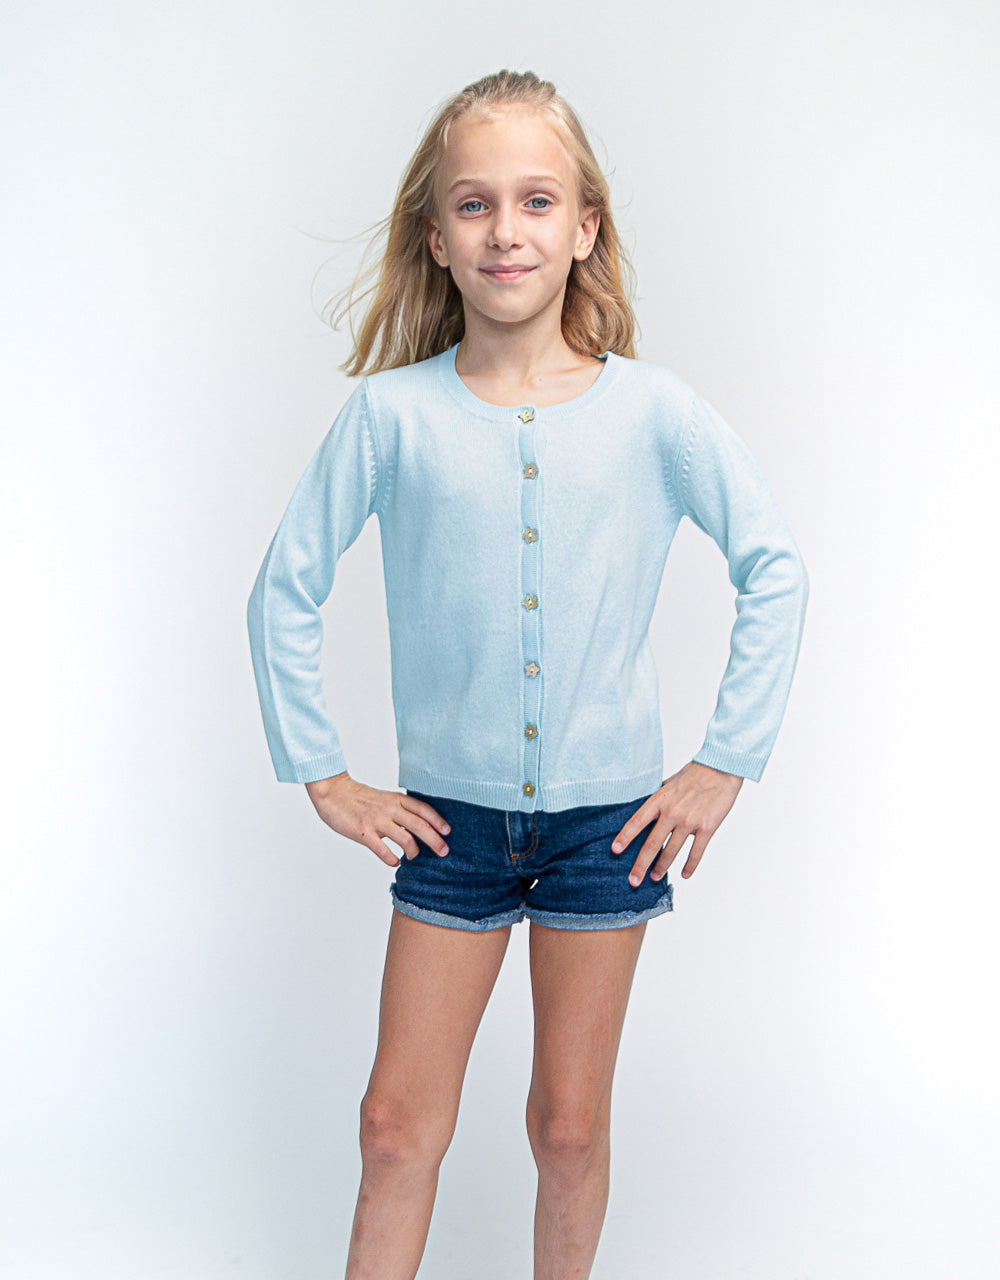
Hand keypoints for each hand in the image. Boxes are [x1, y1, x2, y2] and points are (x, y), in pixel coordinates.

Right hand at [304, 772, 451, 868]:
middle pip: (420, 825)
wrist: (333, 792)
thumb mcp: (384, 798)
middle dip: (435, 840)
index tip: (448, 832)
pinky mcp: (363, 833)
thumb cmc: (359, 797)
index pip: (423, 809)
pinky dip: (392, 860)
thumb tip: (417, 826)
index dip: (438, 820)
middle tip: (444, 852)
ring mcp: (376, 821)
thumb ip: (399, 809)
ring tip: (414, 857)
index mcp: (395, 799)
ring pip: (405, 839)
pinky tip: (395, 862)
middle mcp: (389, 809)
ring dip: (414, 852)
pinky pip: (383, 851)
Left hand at [610, 761, 743, 883]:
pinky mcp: (707, 828)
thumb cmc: (694, 774)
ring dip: (662, 867)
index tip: (615, 851)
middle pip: (652, 844)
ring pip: (671, 851)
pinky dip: (690, 866)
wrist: (721, 769)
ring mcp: (689, 821)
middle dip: (641, 865)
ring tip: (655, 878)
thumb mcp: (669, 782)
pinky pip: (696, 852)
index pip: (637, 822)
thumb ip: (657, 796)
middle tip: (633, 881)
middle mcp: (672, 812)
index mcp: (660, 800)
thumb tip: (643, 803)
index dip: (625, 837)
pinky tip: (684, 874)